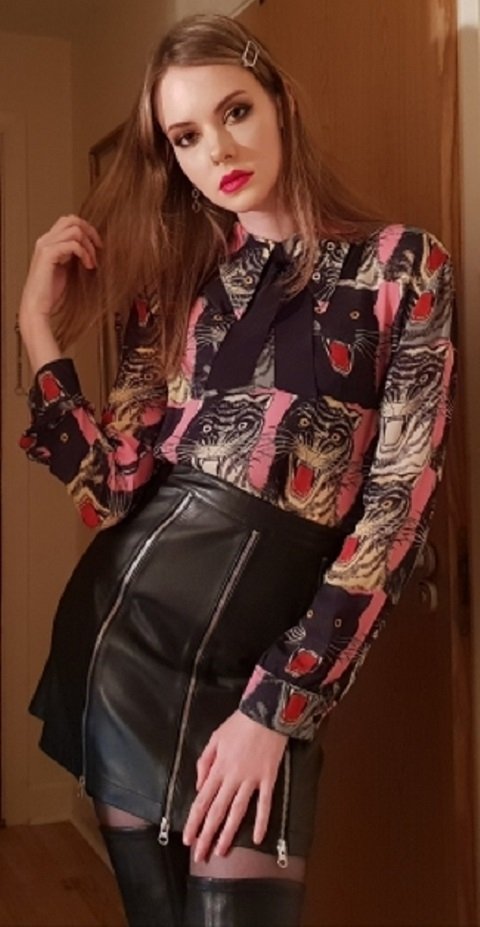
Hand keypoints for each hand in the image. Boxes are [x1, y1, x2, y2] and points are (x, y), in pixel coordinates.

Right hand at [19, 214, 102, 327]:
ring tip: (92, 261)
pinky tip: (88, 265)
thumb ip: (72, 255)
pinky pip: (73, 244)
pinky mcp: (48, 254)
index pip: (68, 222)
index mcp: (48, 242)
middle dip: (90, 231)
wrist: (37, 305)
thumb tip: (88, 249)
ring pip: (74, 230)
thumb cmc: (49, 292)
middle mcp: (45, 240)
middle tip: (99, 247)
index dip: (86, 230)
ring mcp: (45, 245)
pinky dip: (84, 253)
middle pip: (71, 219)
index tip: (97, 245)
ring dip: (89, 245)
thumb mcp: (65, 268)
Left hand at [183, 710, 287, 861]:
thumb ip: (204, 762)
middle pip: (217, 811)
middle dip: (207, 835)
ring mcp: (251, 780)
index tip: (188, 840)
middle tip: (200, 856)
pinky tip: (259, 838)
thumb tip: (200, 786)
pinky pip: (265, 804)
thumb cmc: (239, 723)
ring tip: (221, 851)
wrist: (265, 712)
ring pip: (237, 812)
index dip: (194, 822)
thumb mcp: (215, 738)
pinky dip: (262, 821)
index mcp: (217, 768)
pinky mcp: (268, 778)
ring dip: (228, 833)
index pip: (201, 801)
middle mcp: (232, 778)